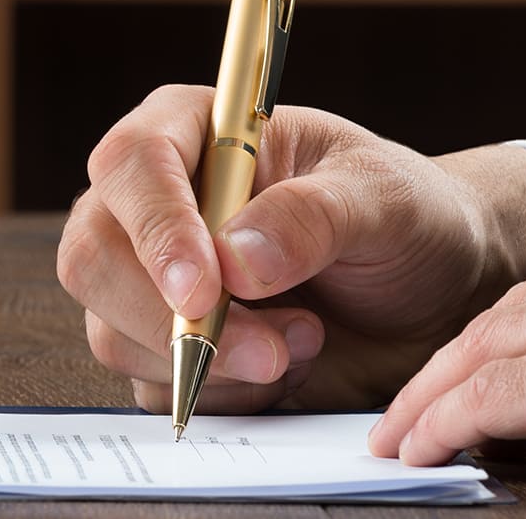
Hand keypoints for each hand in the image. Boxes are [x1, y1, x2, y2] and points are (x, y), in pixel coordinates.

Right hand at [56, 85, 525, 413]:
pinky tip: (284, 367)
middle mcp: (154, 204)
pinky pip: (153, 388)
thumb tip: (235, 258)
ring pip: (114, 334)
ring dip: (210, 363)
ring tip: (305, 340)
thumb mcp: (384, 200)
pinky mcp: (164, 348)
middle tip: (272, 348)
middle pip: (93, 258)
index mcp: (192, 132)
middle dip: (173, 319)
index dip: (156, 229)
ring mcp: (148, 280)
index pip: (131, 165)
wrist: (432, 295)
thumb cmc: (405, 219)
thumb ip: (315, 217)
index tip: (207, 289)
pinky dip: (222, 393)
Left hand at [368, 224, 525, 480]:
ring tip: (397, 434)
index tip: (488, 358)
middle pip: (506, 318)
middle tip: (416, 396)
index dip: (519, 331)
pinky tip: (415, 449)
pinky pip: (479, 402)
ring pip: (477, 353)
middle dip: (454, 358)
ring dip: (428, 393)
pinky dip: (439, 423)